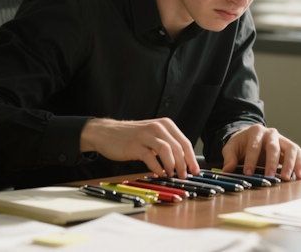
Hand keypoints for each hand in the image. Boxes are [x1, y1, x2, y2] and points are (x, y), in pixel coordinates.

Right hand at [80, 117, 199, 177]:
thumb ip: (166, 145)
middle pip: (178, 147)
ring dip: (172, 165)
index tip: (195, 170)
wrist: (106, 132)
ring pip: (166, 150)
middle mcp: (157, 127)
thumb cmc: (131, 136)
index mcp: (165, 124)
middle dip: (184, 164)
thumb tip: (183, 162)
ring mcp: (145, 135)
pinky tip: (158, 173)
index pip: (184, 142)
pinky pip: (150, 157)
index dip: (191, 158)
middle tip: (184, 176)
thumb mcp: (152, 135)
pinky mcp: (134, 145)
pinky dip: (157, 167)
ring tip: (172, 175)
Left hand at [221, 124, 300, 180]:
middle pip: (273, 147)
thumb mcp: (232, 147)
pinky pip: (298, 153)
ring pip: (290, 149)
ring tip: (286, 178)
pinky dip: (300, 164)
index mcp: (256, 132)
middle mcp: (271, 133)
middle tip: (269, 176)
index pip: (254, 146)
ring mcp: (282, 139)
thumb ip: (229, 158)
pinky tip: (300, 175)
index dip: (250, 160)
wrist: (252, 137)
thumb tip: (227, 170)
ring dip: (289, 164)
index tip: (248, 173)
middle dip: (271, 163)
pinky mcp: (290, 147)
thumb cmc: (242, 144)